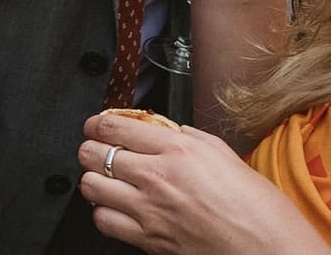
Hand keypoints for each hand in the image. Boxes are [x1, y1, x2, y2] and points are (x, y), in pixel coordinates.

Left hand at [77, 113, 330, 253]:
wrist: (273, 254)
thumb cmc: (261, 210)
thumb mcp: (227, 157)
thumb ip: (190, 138)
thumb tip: (166, 130)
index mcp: (178, 149)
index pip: (112, 125)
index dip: (96, 123)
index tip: (96, 126)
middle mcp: (157, 177)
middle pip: (91, 153)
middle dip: (91, 149)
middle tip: (100, 152)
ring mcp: (150, 210)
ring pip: (91, 186)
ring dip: (96, 181)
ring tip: (109, 181)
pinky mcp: (149, 240)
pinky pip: (104, 221)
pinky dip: (105, 214)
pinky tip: (119, 210)